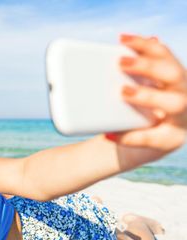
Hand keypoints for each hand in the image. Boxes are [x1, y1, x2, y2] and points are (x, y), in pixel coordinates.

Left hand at [108, 34, 186, 151]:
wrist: (136, 148)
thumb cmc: (133, 113)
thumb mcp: (131, 93)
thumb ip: (126, 77)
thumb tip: (112, 55)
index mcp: (173, 77)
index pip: (163, 54)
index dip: (144, 45)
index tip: (120, 39)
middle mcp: (183, 94)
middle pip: (173, 74)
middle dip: (148, 66)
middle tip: (120, 63)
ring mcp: (182, 118)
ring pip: (174, 103)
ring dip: (148, 95)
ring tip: (123, 92)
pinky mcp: (171, 140)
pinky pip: (153, 138)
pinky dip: (131, 136)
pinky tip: (111, 134)